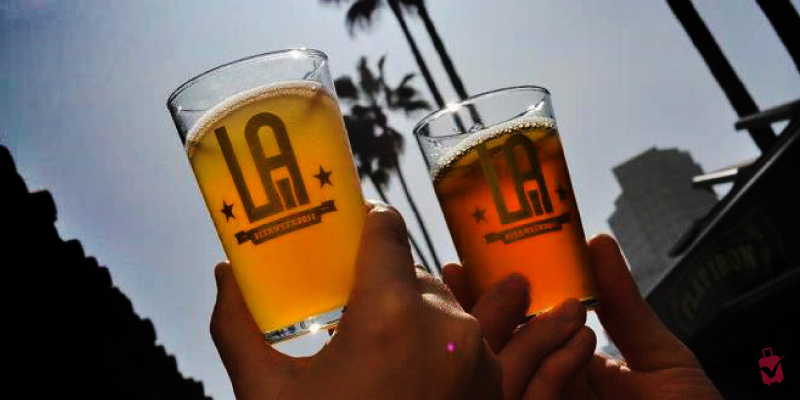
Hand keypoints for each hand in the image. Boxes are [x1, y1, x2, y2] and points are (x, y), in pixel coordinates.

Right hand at [210, 202, 502, 399]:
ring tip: (380, 347)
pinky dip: (446, 344)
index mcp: (390, 314)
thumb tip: (222, 276)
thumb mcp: (265, 394)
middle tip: (350, 302)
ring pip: (445, 306)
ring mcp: (480, 359)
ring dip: (415, 312)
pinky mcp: (494, 389)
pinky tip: (412, 374)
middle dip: (381, 280)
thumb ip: (237, 327)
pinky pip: (472, 342)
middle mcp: (448, 326)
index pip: (388, 228)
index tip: (350, 230)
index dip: (366, 222)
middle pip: (413, 270)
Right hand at [445, 234, 722, 399]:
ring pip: (502, 378)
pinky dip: (553, 368)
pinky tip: (583, 341)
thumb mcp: (659, 356)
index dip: (482, 301)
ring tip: (563, 306)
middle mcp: (545, 392)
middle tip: (498, 278)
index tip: (464, 266)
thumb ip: (624, 305)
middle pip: (490, 354)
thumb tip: (597, 241)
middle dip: (483, 313)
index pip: (508, 333)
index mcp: (561, 370)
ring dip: (523, 335)